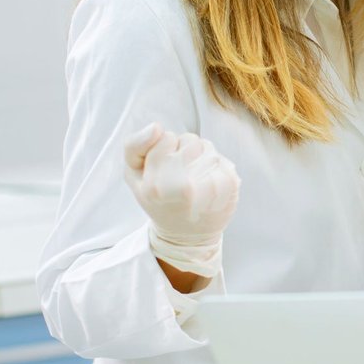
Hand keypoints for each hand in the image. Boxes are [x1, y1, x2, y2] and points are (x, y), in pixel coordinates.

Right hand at [123, 125, 239, 278]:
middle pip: (189, 140)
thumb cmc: (158, 200)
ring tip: (196, 181)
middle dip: (185, 152)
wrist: (186, 236)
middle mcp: (182, 187)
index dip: (165, 148)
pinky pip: (223, 159)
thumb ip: (135, 146)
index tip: (164, 168)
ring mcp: (209, 188)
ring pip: (208, 147)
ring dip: (202, 158)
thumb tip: (157, 127)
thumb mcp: (133, 176)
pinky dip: (217, 168)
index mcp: (155, 184)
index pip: (165, 136)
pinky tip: (210, 186)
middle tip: (181, 176)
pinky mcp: (229, 187)